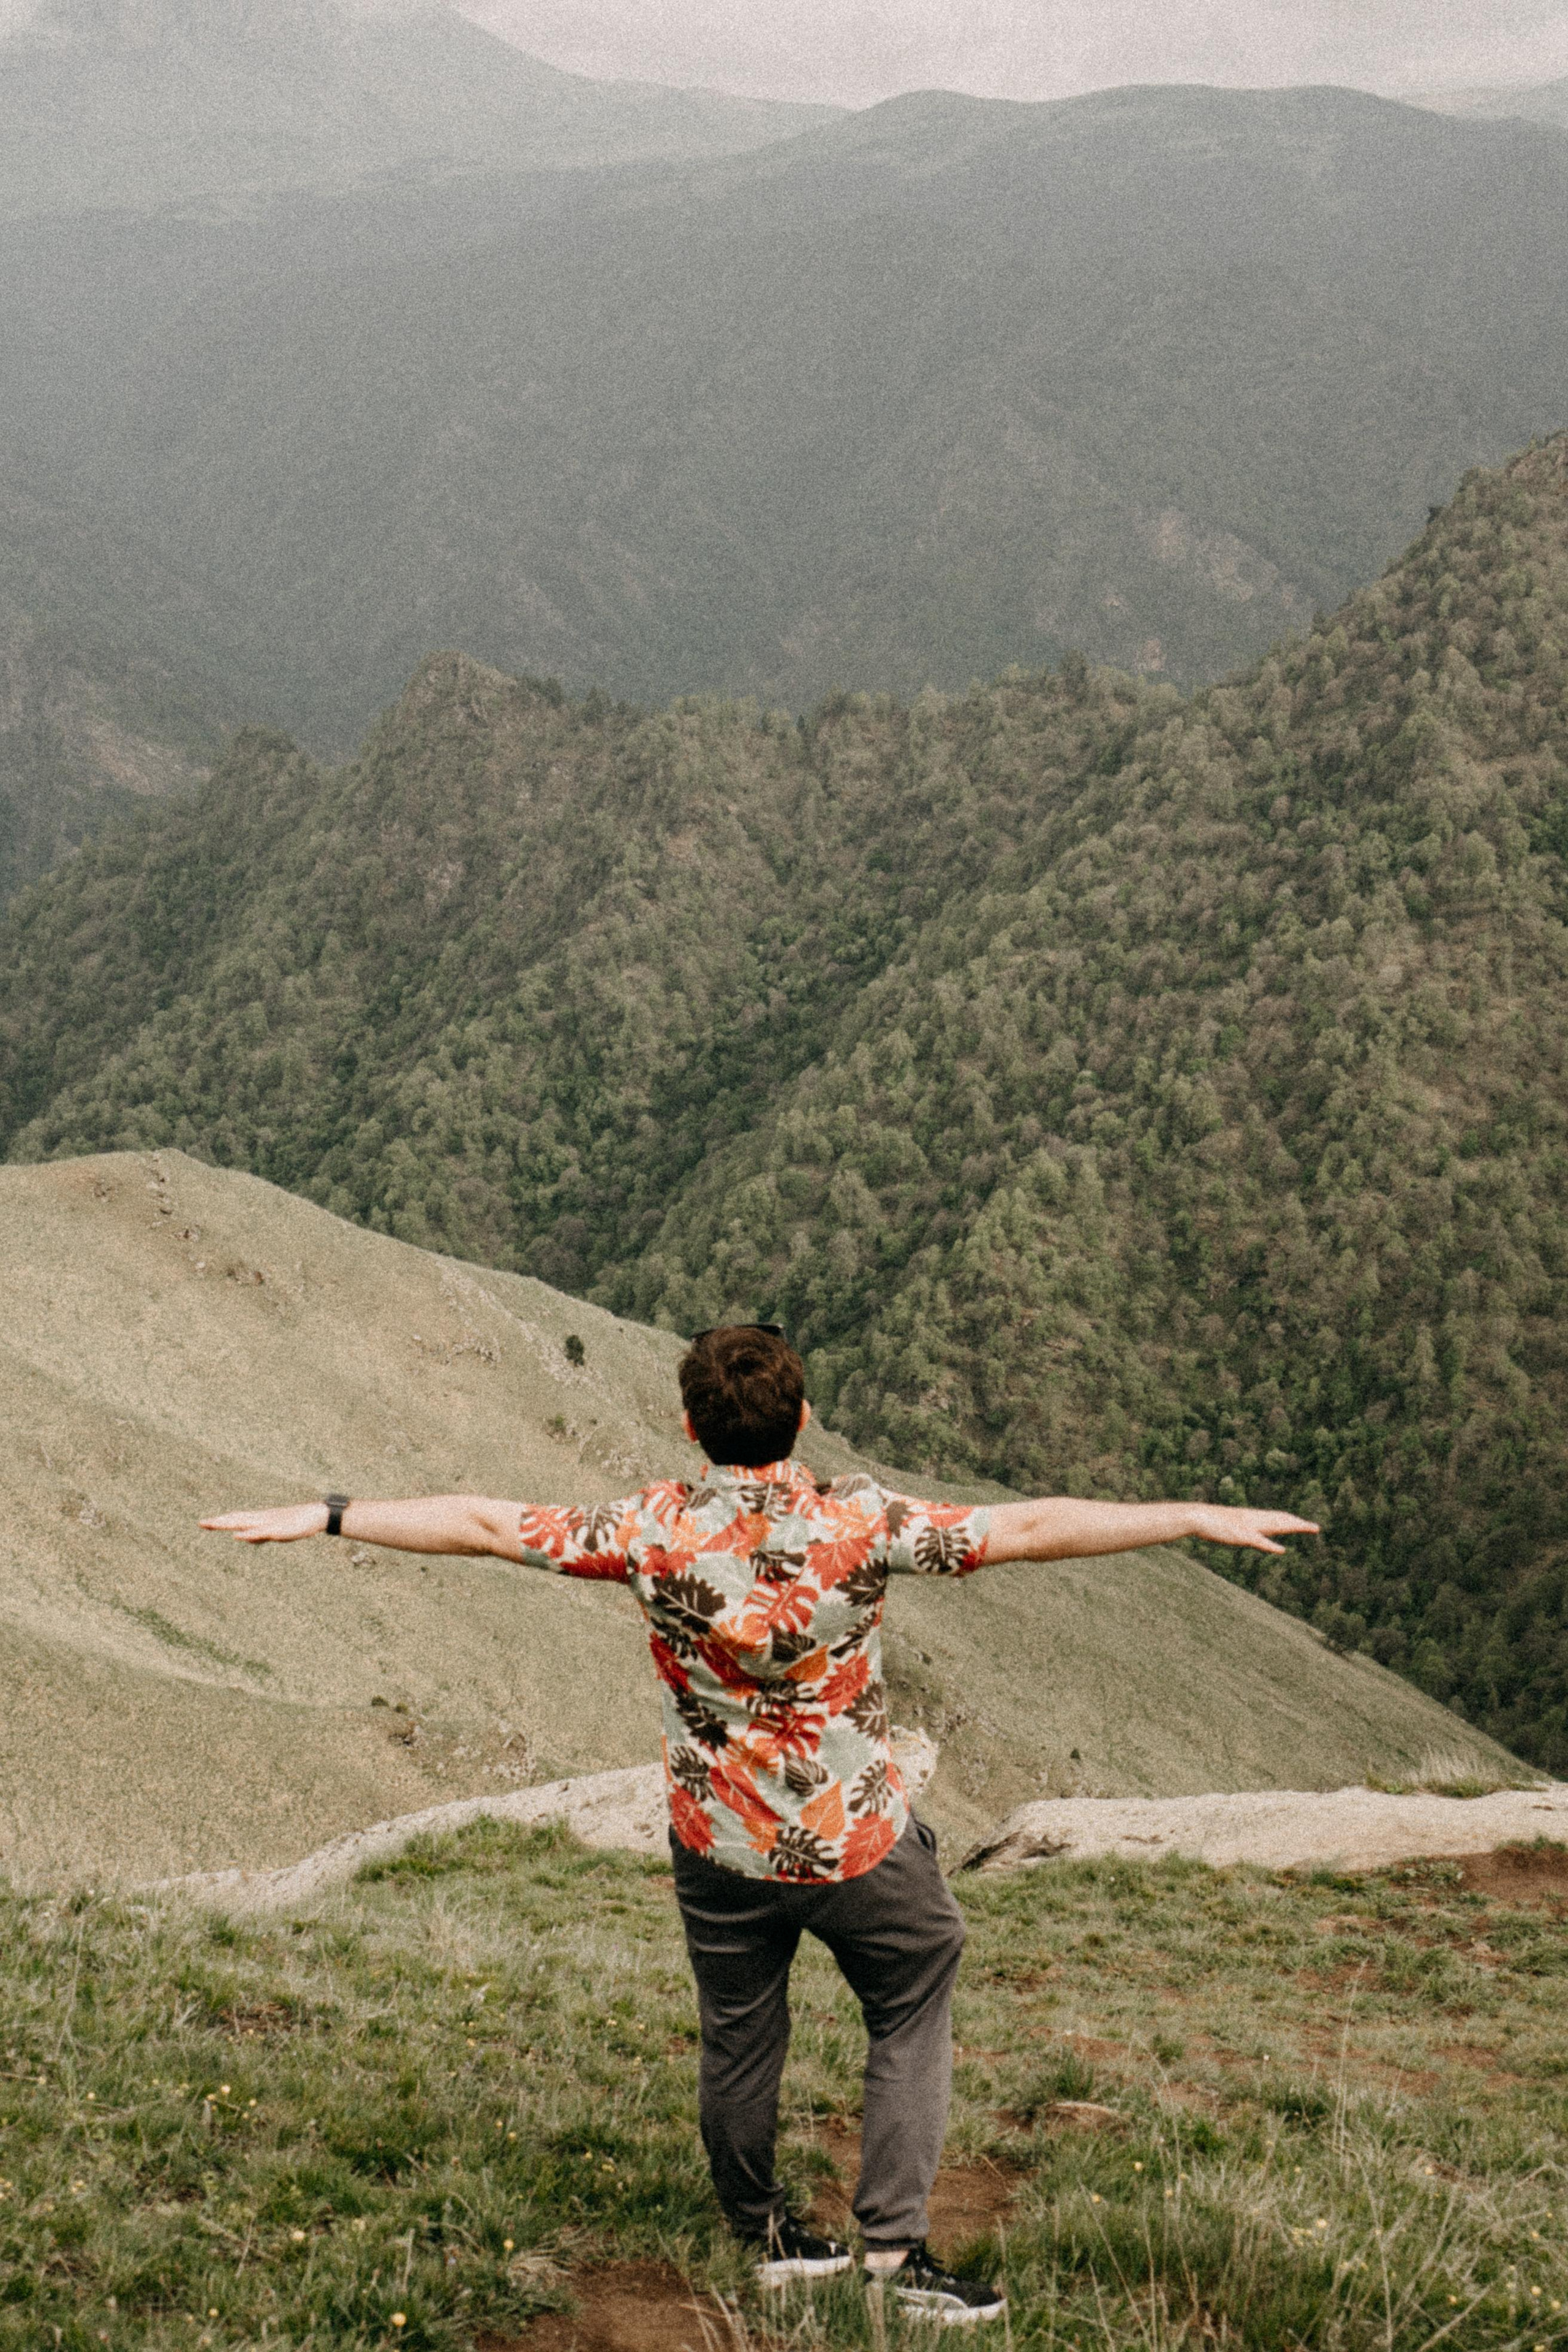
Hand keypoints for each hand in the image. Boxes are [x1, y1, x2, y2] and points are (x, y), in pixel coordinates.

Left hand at [200, 1504, 327, 1544]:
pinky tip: (237, 1535)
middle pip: (236, 1519)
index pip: (236, 1518)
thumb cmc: (296, 1524)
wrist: (315, 1515)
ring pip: (244, 1523)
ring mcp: (268, 1523)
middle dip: (218, 1522)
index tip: (205, 1523)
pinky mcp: (277, 1529)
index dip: (221, 1520)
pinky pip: (260, 1532)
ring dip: (228, 1524)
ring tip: (213, 1525)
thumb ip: (258, 1535)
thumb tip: (244, 1538)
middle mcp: (261, 1518)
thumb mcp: (274, 1533)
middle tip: (201, 1523)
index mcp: (260, 1519)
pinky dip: (247, 1533)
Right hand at [1187, 1504, 1318, 1554]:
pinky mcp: (1239, 1535)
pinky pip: (1257, 1541)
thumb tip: (1249, 1535)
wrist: (1196, 1516)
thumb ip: (1241, 1530)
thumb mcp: (1231, 1527)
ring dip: (1291, 1527)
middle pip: (1280, 1520)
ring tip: (1307, 1528)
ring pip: (1274, 1526)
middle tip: (1316, 1527)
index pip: (1277, 1517)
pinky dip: (1269, 1545)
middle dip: (1298, 1523)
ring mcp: (1247, 1526)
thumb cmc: (1211, 1523)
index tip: (1305, 1524)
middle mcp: (1253, 1519)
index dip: (1292, 1520)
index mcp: (1252, 1517)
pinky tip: (1280, 1549)